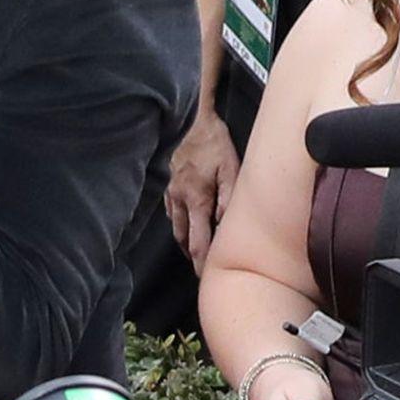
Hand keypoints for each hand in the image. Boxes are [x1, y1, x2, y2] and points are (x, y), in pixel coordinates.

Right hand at [166, 114, 240, 269]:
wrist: (194, 122)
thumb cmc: (216, 144)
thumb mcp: (231, 168)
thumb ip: (229, 198)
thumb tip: (223, 224)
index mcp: (197, 200)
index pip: (197, 242)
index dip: (201, 263)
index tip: (206, 277)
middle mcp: (180, 201)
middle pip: (184, 239)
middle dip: (193, 255)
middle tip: (203, 268)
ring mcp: (172, 194)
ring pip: (176, 228)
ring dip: (186, 241)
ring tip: (198, 251)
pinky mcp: (168, 188)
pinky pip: (173, 213)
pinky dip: (181, 224)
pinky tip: (191, 225)